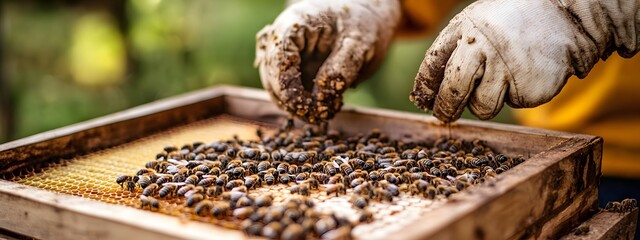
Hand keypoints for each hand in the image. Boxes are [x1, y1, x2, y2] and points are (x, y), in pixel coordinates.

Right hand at [255, 0, 400, 122]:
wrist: (364, 16)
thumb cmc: (362, 23)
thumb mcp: (359, 43)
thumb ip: (341, 68)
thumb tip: (320, 98)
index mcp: (294, 24)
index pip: (279, 60)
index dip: (288, 87)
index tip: (307, 108)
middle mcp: (280, 39)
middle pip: (271, 76)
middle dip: (291, 100)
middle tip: (316, 117)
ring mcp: (283, 55)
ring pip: (275, 87)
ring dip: (294, 104)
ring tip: (321, 113)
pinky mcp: (291, 69)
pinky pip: (288, 90)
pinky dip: (301, 102)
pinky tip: (321, 107)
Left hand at [410, 0, 638, 121]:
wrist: (563, 15)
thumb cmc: (512, 22)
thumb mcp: (478, 24)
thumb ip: (455, 49)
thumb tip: (429, 92)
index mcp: (465, 28)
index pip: (433, 63)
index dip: (425, 85)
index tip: (422, 98)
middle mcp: (481, 47)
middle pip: (453, 90)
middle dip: (445, 108)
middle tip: (444, 115)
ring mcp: (505, 68)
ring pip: (481, 106)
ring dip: (484, 102)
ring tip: (501, 79)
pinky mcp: (526, 88)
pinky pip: (510, 103)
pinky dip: (515, 94)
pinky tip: (525, 73)